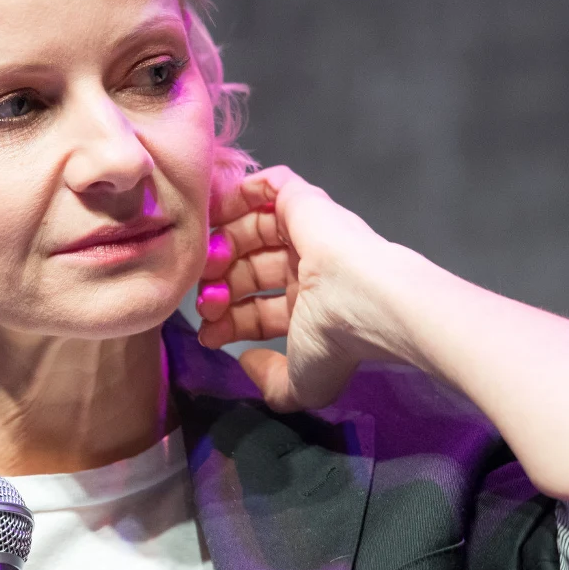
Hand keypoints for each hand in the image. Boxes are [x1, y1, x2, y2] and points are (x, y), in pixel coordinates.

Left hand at [197, 165, 408, 410]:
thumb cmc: (336, 341)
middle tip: (205, 300)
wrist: (363, 300)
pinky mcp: (305, 203)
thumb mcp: (303, 383)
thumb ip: (272, 383)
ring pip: (252, 230)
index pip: (257, 309)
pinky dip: (242, 192)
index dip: (229, 321)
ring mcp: (307, 234)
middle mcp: (308, 269)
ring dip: (223, 246)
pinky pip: (271, 186)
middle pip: (249, 270)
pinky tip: (222, 214)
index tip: (208, 336)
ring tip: (209, 265)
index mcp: (310, 307)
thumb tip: (246, 361)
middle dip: (220, 287)